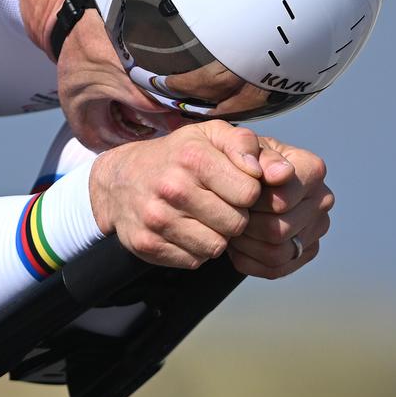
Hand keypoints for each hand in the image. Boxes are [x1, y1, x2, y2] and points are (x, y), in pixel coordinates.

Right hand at [89, 122, 263, 266]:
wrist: (120, 180)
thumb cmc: (178, 156)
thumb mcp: (211, 135)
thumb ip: (246, 145)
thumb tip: (275, 173)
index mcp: (193, 157)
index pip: (250, 193)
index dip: (249, 192)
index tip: (236, 186)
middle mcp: (172, 188)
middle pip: (236, 224)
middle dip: (235, 216)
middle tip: (220, 204)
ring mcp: (157, 220)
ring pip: (217, 247)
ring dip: (217, 236)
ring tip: (203, 217)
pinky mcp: (148, 245)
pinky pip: (194, 261)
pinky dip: (195, 250)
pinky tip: (185, 230)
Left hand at [228, 138, 332, 278]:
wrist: (242, 179)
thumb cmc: (242, 162)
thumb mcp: (241, 150)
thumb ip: (256, 153)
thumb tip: (280, 174)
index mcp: (312, 170)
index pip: (282, 201)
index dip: (251, 203)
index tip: (234, 195)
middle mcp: (323, 199)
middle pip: (278, 230)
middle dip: (246, 225)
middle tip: (227, 216)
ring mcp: (317, 228)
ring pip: (276, 253)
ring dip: (246, 246)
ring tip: (231, 230)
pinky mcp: (307, 252)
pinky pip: (275, 269)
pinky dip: (249, 261)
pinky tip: (237, 246)